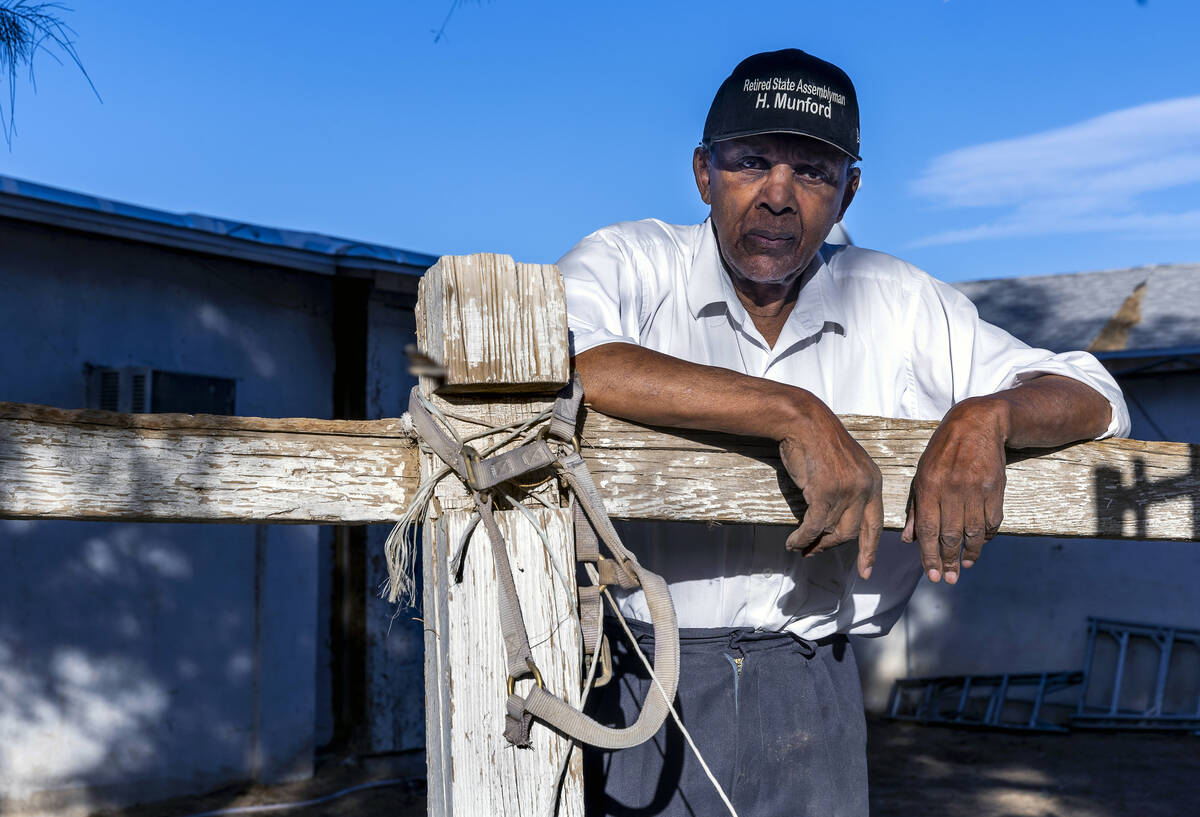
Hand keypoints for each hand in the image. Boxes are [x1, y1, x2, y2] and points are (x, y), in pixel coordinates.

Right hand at [778, 398, 882, 579]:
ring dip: (813, 544)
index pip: (875, 524)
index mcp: (873, 482)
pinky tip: (793, 543)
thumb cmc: (819, 441)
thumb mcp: (846, 465)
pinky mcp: (825, 493)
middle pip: (851, 533)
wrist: (804, 422)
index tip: (866, 570)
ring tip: (800, 547)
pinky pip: (813, 526)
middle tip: (814, 553)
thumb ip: (850, 490)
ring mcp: (846, 491)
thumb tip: (836, 519)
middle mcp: (864, 489)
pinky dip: (802, 538)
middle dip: (830, 546)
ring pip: (830, 531)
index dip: (869, 550)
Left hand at [903, 397, 1007, 583]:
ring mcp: (976, 489)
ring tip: (966, 565)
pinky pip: (992, 521)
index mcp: (928, 486)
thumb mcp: (921, 474)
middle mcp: (952, 489)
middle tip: (950, 578)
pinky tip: (980, 542)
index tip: (933, 575)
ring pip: (973, 532)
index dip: (929, 556)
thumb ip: (916, 508)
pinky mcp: (996, 488)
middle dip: (949, 561)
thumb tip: (909, 540)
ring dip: (970, 553)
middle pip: (950, 535)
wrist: (977, 424)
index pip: (928, 530)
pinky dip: (986, 536)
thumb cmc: (943, 452)